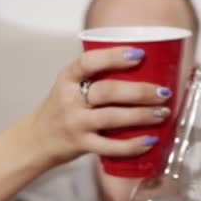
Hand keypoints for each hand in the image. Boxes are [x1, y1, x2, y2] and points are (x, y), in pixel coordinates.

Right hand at [27, 47, 172, 166]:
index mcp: (68, 78)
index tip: (139, 54)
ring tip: (163, 112)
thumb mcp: (71, 86)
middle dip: (140, 91)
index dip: (115, 57)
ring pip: (112, 117)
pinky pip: (110, 147)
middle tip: (163, 92)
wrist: (37, 139)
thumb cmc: (63, 108)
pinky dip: (133, 145)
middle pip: (107, 91)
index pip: (90, 62)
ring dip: (142, 115)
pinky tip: (151, 140)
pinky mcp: (81, 145)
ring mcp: (75, 123)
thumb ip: (97, 77)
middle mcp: (70, 99)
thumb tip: (145, 70)